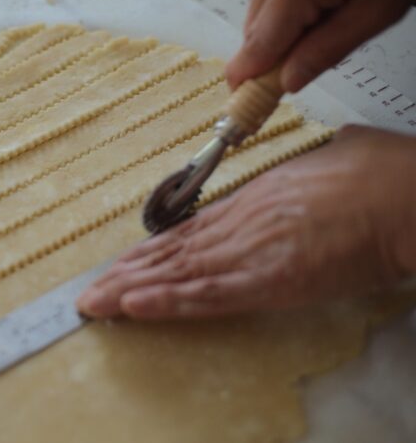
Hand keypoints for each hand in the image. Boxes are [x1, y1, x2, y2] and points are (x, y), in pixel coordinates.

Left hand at [76, 125, 415, 318]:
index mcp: (253, 199)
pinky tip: (133, 307)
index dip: (152, 253)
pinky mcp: (267, 278)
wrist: (404, 195)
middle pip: (174, 253)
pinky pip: (206, 294)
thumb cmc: (376, 176)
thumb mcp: (321, 169)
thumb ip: (296, 183)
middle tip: (92, 291)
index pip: (190, 232)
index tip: (125, 265)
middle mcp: (242, 224)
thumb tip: (297, 181)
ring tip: (96, 303)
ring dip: (133, 291)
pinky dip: (167, 301)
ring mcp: (251, 250)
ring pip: (178, 274)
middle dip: (129, 275)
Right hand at [226, 0, 410, 91]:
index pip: (257, 47)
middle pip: (251, 32)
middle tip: (286, 82)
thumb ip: (328, 49)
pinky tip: (311, 16)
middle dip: (266, 60)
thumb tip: (288, 81)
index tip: (243, 110)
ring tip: (313, 38)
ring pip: (256, 15)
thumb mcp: (378, 11)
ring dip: (274, 37)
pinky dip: (281, 16)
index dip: (248, 82)